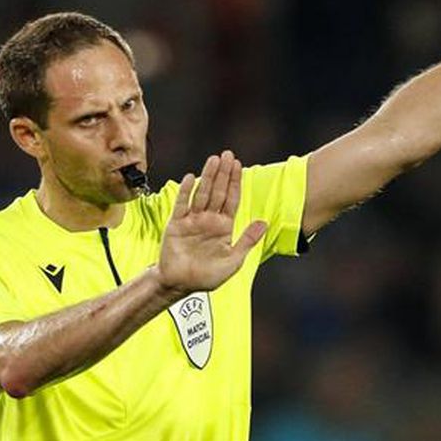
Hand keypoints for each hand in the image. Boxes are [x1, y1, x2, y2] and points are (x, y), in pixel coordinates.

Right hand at [155, 150, 267, 296]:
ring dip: (208, 177)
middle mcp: (209, 220)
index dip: (235, 182)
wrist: (180, 285)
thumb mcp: (233, 260)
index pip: (232, 200)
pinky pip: (182, 205)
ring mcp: (192, 221)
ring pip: (202, 194)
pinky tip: (192, 178)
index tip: (239, 165)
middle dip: (223, 174)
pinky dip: (187, 192)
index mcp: (223, 227)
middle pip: (218, 192)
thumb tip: (264, 222)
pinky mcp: (176, 225)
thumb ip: (247, 240)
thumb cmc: (207, 276)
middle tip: (228, 154)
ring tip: (213, 160)